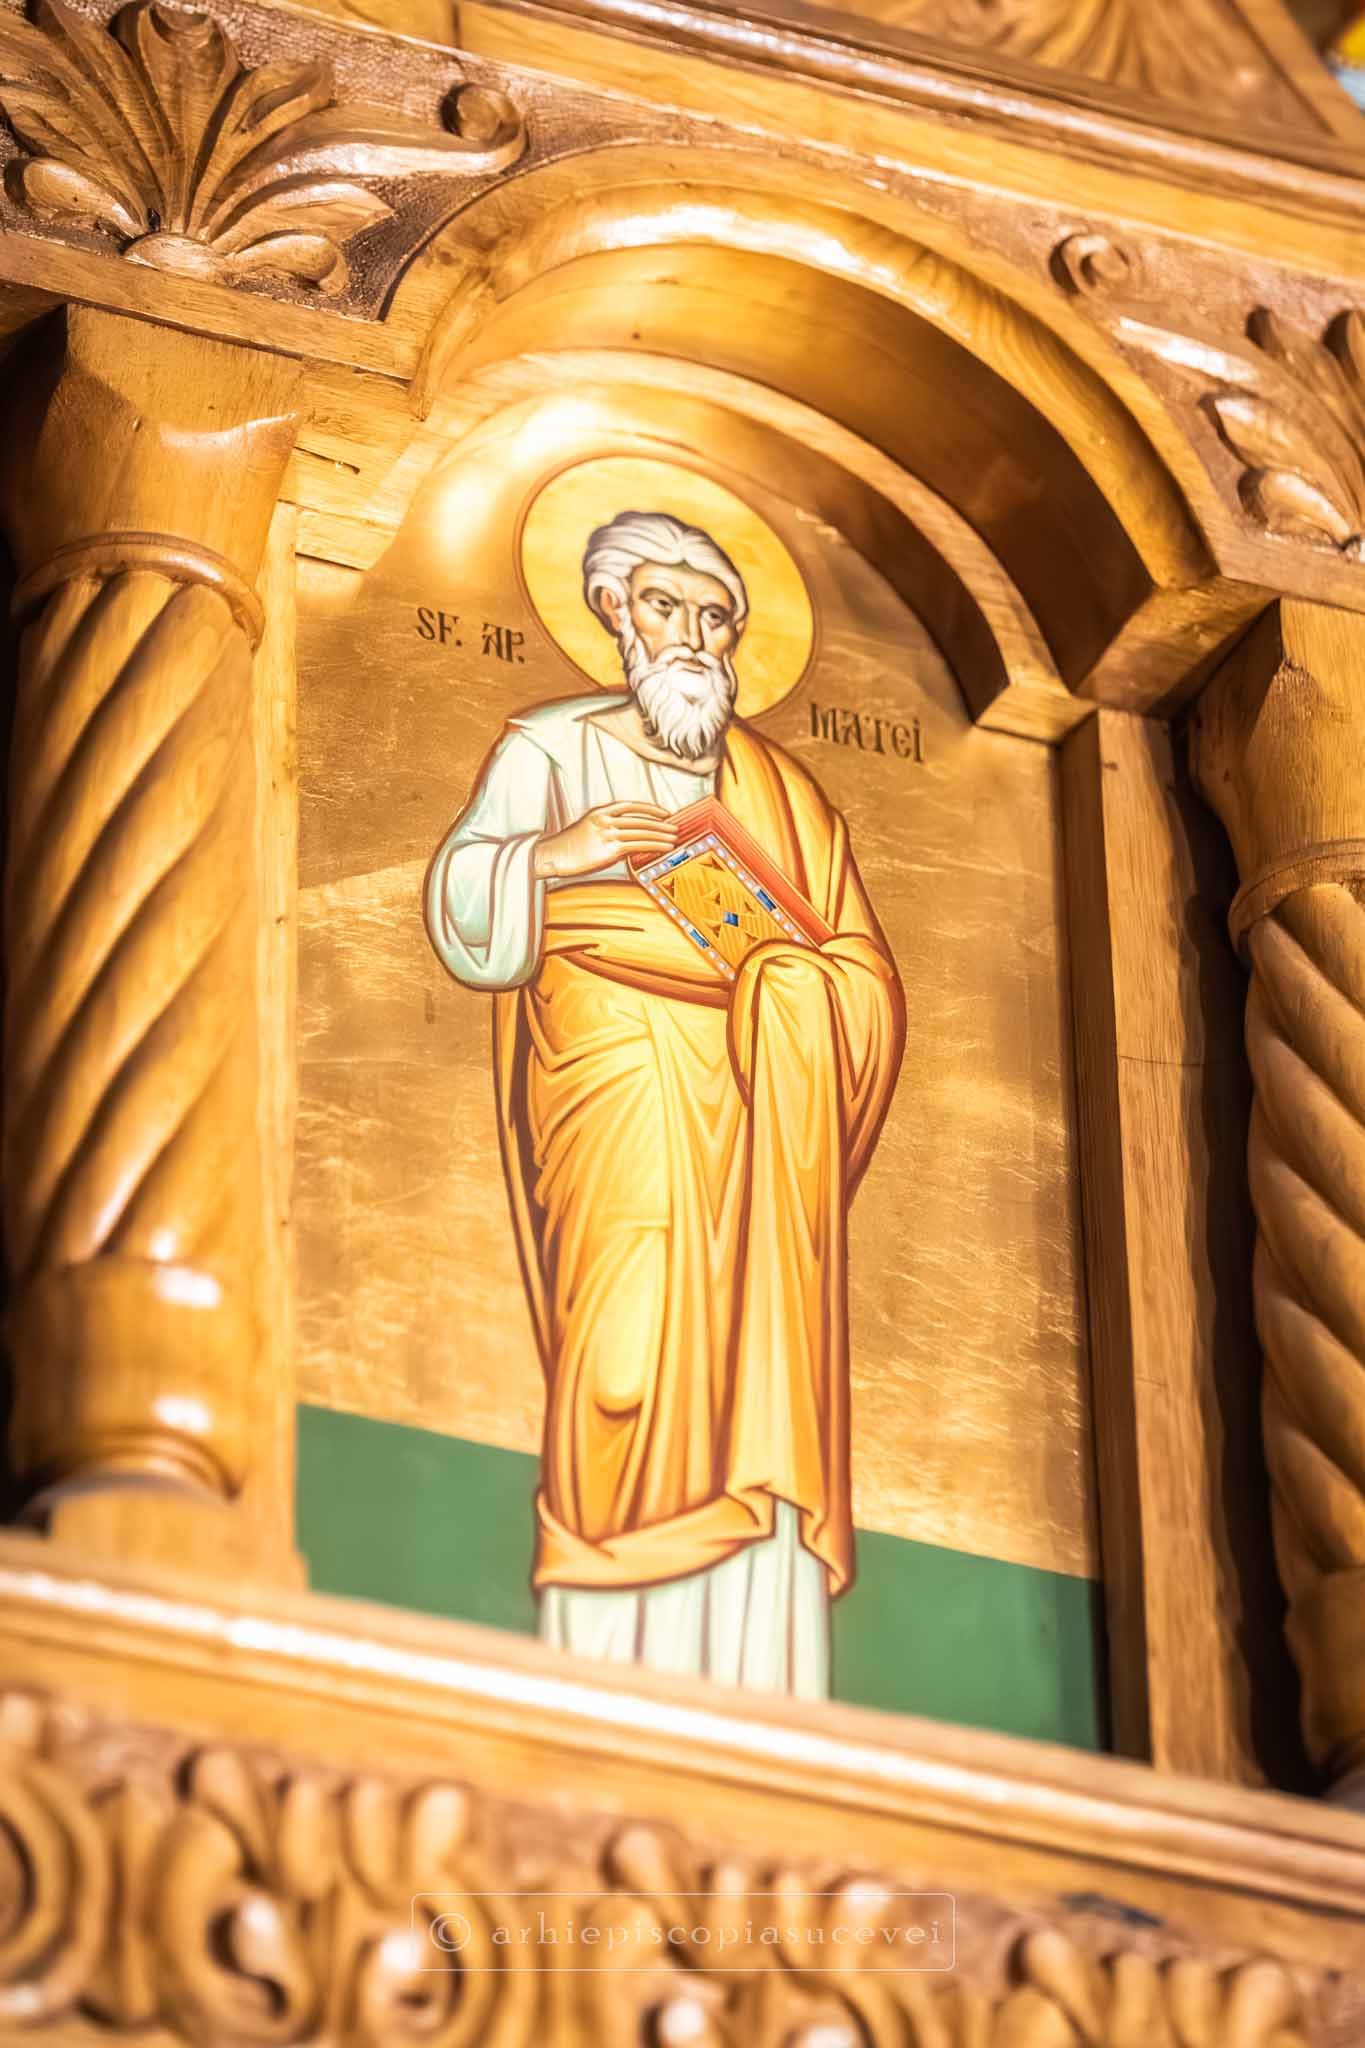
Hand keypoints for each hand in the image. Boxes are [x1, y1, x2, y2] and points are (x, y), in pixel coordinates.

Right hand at [533, 801, 677, 879]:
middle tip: (675, 826)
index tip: (664, 812)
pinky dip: (654, 845)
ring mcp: (608, 833)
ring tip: (674, 838)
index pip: (631, 806)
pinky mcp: (610, 848)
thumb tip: (627, 840)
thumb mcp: (588, 831)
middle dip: (660, 823)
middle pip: (640, 819)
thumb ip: (607, 830)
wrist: (553, 855)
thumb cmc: (568, 847)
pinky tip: (664, 847)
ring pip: (642, 832)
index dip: (650, 808)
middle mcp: (606, 820)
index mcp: (600, 812)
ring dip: (661, 835)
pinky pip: (638, 845)